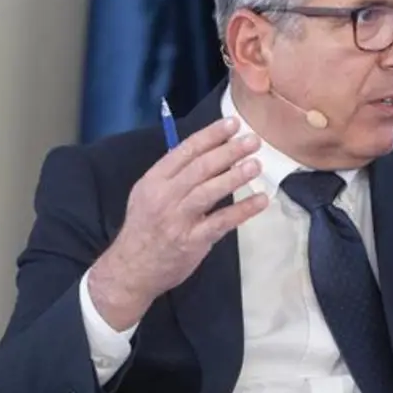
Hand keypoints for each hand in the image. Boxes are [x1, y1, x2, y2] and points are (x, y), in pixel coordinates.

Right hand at [87, 117, 268, 330]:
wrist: (132, 268)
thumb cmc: (145, 227)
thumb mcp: (148, 194)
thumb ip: (174, 175)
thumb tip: (208, 151)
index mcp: (154, 180)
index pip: (185, 151)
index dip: (211, 135)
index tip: (233, 124)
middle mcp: (164, 196)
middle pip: (200, 168)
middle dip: (228, 151)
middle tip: (252, 140)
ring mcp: (178, 219)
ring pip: (209, 192)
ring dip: (235, 176)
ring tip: (256, 165)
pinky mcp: (192, 240)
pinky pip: (221, 222)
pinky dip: (243, 210)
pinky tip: (261, 200)